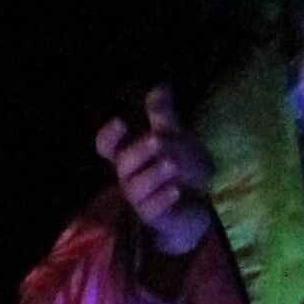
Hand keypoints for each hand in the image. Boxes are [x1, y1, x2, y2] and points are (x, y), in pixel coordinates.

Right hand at [91, 88, 218, 260]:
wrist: (196, 207)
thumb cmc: (180, 170)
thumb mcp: (175, 138)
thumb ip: (164, 116)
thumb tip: (161, 85)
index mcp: (130, 154)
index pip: (107, 145)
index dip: (110, 135)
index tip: (121, 122)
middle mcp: (129, 176)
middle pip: (123, 163)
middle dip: (140, 150)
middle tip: (158, 140)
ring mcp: (139, 198)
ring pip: (136, 186)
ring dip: (154, 173)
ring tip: (172, 164)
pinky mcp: (152, 217)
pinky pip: (151, 209)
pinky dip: (163, 198)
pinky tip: (176, 190)